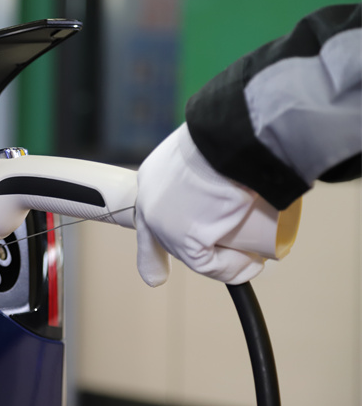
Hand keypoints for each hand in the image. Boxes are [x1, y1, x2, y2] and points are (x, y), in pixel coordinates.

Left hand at [135, 124, 266, 286]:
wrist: (232, 135)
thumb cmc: (232, 130)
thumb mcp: (218, 139)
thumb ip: (224, 149)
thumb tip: (247, 167)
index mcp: (154, 175)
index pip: (150, 213)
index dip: (155, 241)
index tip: (156, 276)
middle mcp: (151, 200)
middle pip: (169, 237)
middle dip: (197, 253)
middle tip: (238, 255)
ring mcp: (164, 222)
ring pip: (194, 251)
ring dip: (227, 259)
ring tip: (255, 250)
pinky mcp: (184, 238)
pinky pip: (208, 263)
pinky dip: (234, 268)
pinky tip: (252, 263)